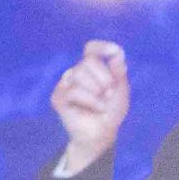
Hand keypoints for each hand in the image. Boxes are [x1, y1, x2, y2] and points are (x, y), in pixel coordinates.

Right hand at [50, 40, 128, 174]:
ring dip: (97, 91)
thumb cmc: (111, 111)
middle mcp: (77, 73)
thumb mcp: (121, 89)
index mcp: (92, 68)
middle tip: (110, 93)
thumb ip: (118, 72)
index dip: (101, 46)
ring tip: (102, 104)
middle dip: (104, 77)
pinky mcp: (58, 97)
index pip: (91, 49)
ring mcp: (65, 85)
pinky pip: (73, 91)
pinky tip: (95, 108)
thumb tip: (117, 55)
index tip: (115, 52)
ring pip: (78, 74)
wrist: (102, 133)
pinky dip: (89, 100)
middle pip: (87, 61)